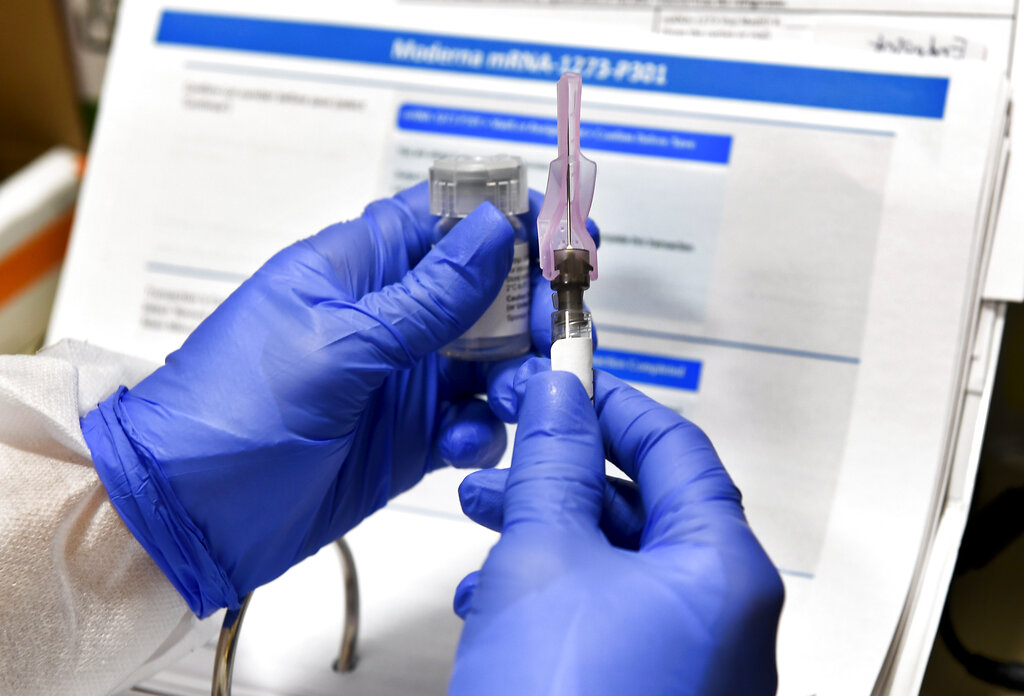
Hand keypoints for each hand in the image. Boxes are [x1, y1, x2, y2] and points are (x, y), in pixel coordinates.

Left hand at [81, 183, 555, 615]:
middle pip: (484, 290)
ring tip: (513, 396)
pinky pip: (473, 420)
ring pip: (490, 358)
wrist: (190, 515)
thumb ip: (427, 296)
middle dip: (526, 307)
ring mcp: (401, 378)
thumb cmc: (233, 410)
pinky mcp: (411, 435)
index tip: (562, 233)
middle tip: (551, 329)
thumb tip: (494, 228)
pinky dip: (483, 430)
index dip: (506, 219)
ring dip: (515, 373)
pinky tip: (463, 444)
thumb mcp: (338, 344)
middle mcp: (386, 317)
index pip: (443, 219)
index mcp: (356, 268)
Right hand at [450, 362, 783, 694]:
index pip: (677, 449)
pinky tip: (490, 598)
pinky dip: (549, 593)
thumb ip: (553, 465)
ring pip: (614, 564)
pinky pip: (603, 619)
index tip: (564, 381)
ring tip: (483, 513)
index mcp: (721, 571)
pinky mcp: (645, 695)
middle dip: (564, 471)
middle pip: (644, 506)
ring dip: (545, 530)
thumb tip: (558, 397)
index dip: (614, 404)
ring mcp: (687, 664)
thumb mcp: (544, 558)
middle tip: (511, 442)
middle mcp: (721, 618)